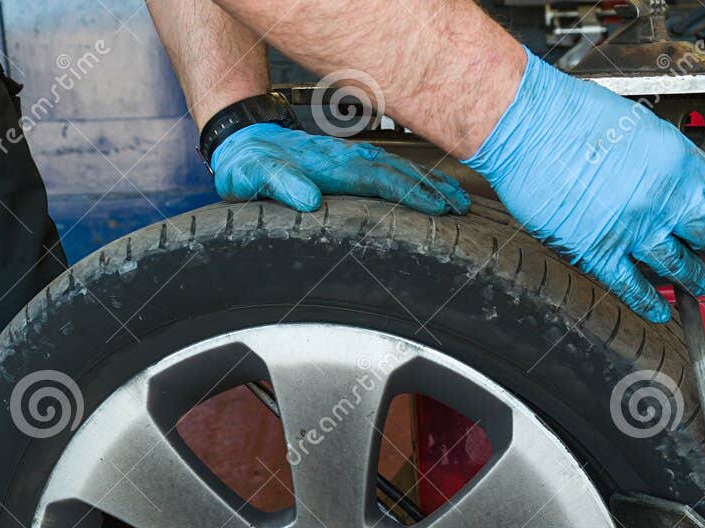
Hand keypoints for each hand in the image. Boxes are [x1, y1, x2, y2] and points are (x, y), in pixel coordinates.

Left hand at [210, 123, 470, 215]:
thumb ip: (280, 184)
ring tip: (458, 198)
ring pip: (399, 167)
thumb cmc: (250, 164)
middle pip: (398, 172)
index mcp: (330, 166)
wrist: (244, 142)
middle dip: (432, 189)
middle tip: (461, 207)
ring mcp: (351, 157)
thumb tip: (308, 199)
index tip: (435, 207)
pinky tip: (430, 185)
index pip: (377, 179)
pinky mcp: (351, 160)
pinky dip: (415, 176)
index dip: (408, 193)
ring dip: (430, 182)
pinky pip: (390, 166)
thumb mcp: (256, 177)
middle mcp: (346, 158)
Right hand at [464, 51, 704, 323]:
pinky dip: (650, 303)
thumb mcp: (635, 122)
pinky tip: (660, 310)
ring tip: (699, 284)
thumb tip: (662, 175)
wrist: (528, 128)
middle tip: (704, 245)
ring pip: (680, 266)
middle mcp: (664, 198)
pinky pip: (635, 289)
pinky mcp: (602, 254)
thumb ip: (657, 155)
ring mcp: (636, 231)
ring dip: (693, 278)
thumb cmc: (569, 115)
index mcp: (676, 160)